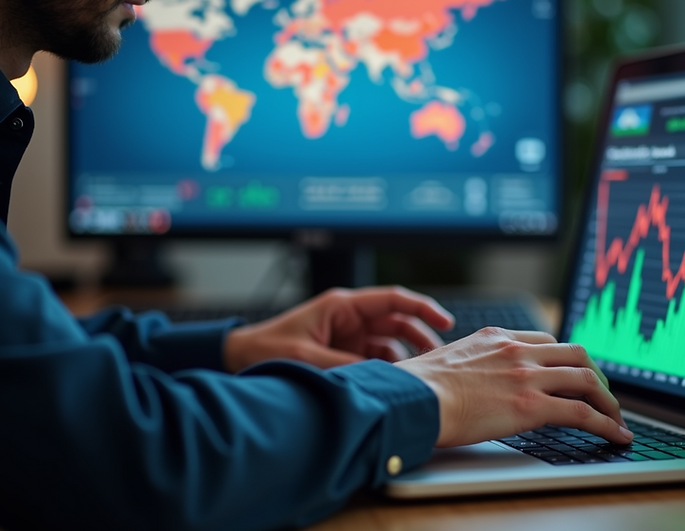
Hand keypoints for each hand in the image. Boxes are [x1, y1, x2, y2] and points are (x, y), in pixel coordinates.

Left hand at [223, 287, 454, 372]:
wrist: (239, 359)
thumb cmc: (265, 349)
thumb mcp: (305, 357)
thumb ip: (342, 367)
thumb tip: (377, 379)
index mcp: (343, 306)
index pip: (393, 300)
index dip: (423, 309)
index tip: (446, 322)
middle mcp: (350, 318)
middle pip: (398, 323)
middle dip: (420, 337)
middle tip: (437, 359)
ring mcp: (349, 337)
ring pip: (391, 344)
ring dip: (405, 359)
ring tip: (417, 378)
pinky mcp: (345, 355)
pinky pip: (377, 360)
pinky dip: (389, 371)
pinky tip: (395, 385)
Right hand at [395, 328, 631, 446]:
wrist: (412, 397)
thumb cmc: (418, 387)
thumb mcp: (448, 362)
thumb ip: (470, 367)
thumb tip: (469, 385)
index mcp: (495, 337)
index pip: (546, 340)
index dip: (566, 359)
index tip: (574, 374)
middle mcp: (516, 349)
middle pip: (575, 353)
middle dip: (596, 375)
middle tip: (603, 396)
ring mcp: (526, 374)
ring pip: (587, 380)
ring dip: (608, 402)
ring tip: (616, 420)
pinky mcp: (531, 404)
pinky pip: (582, 412)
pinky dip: (606, 424)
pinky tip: (615, 436)